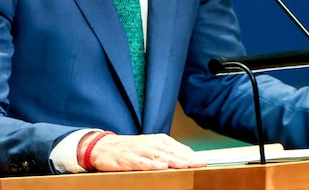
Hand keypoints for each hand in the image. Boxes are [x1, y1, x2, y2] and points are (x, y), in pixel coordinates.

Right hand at [87, 132, 206, 171]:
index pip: (179, 148)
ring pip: (160, 157)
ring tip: (186, 165)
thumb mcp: (151, 147)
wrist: (105, 147)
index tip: (203, 161)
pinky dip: (153, 165)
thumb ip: (167, 153)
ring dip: (174, 161)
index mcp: (159, 140)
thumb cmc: (131, 148)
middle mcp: (152, 144)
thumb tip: (187, 159)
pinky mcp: (129, 159)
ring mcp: (141, 151)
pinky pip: (143, 163)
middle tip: (200, 163)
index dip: (191, 155)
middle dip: (187, 158)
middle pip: (173, 152)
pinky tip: (162, 167)